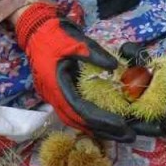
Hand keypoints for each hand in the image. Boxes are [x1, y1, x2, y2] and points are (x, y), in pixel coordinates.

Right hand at [15, 3, 134, 141]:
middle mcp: (53, 96)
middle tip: (129, 136)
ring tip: (121, 135)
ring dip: (98, 129)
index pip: (79, 109)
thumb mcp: (75, 40)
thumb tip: (115, 67)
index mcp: (55, 85)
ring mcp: (55, 96)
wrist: (36, 29)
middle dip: (104, 130)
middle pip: (79, 121)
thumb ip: (93, 54)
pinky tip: (105, 124)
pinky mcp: (59, 93)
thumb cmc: (55, 34)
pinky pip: (75, 113)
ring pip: (76, 121)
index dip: (100, 119)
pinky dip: (90, 121)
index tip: (121, 124)